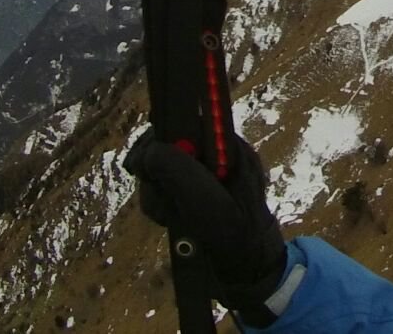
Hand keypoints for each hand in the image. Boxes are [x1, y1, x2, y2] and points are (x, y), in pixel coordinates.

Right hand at [124, 128, 286, 312]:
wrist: (245, 273)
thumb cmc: (236, 238)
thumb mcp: (211, 207)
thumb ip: (181, 174)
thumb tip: (150, 151)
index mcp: (228, 146)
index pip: (188, 118)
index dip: (163, 134)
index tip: (146, 160)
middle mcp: (214, 153)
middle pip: (166, 143)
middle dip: (156, 172)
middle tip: (162, 196)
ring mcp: (199, 173)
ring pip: (158, 168)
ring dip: (158, 195)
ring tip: (173, 216)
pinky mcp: (187, 192)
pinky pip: (160, 189)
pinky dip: (159, 206)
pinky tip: (172, 220)